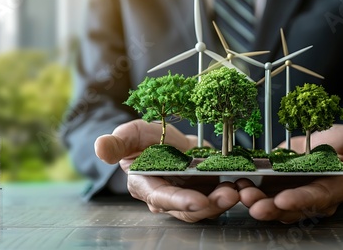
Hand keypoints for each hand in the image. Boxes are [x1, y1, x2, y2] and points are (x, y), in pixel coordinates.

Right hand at [94, 119, 238, 222]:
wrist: (169, 141)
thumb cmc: (147, 139)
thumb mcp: (133, 134)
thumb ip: (118, 142)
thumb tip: (100, 148)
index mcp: (146, 184)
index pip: (161, 197)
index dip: (179, 201)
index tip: (198, 201)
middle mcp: (167, 197)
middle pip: (187, 209)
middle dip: (208, 205)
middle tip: (228, 195)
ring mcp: (187, 197)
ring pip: (204, 208)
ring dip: (222, 202)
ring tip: (238, 190)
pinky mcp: (203, 193)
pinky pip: (217, 198)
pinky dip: (230, 193)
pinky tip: (242, 185)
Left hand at [235, 124, 342, 222]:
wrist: (323, 143)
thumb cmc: (341, 143)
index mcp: (337, 187)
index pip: (319, 197)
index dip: (302, 200)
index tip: (284, 200)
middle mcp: (315, 198)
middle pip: (293, 207)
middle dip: (272, 208)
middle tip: (254, 205)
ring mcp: (295, 195)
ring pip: (276, 205)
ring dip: (257, 202)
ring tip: (242, 194)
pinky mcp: (279, 189)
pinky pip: (264, 195)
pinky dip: (250, 191)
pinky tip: (238, 184)